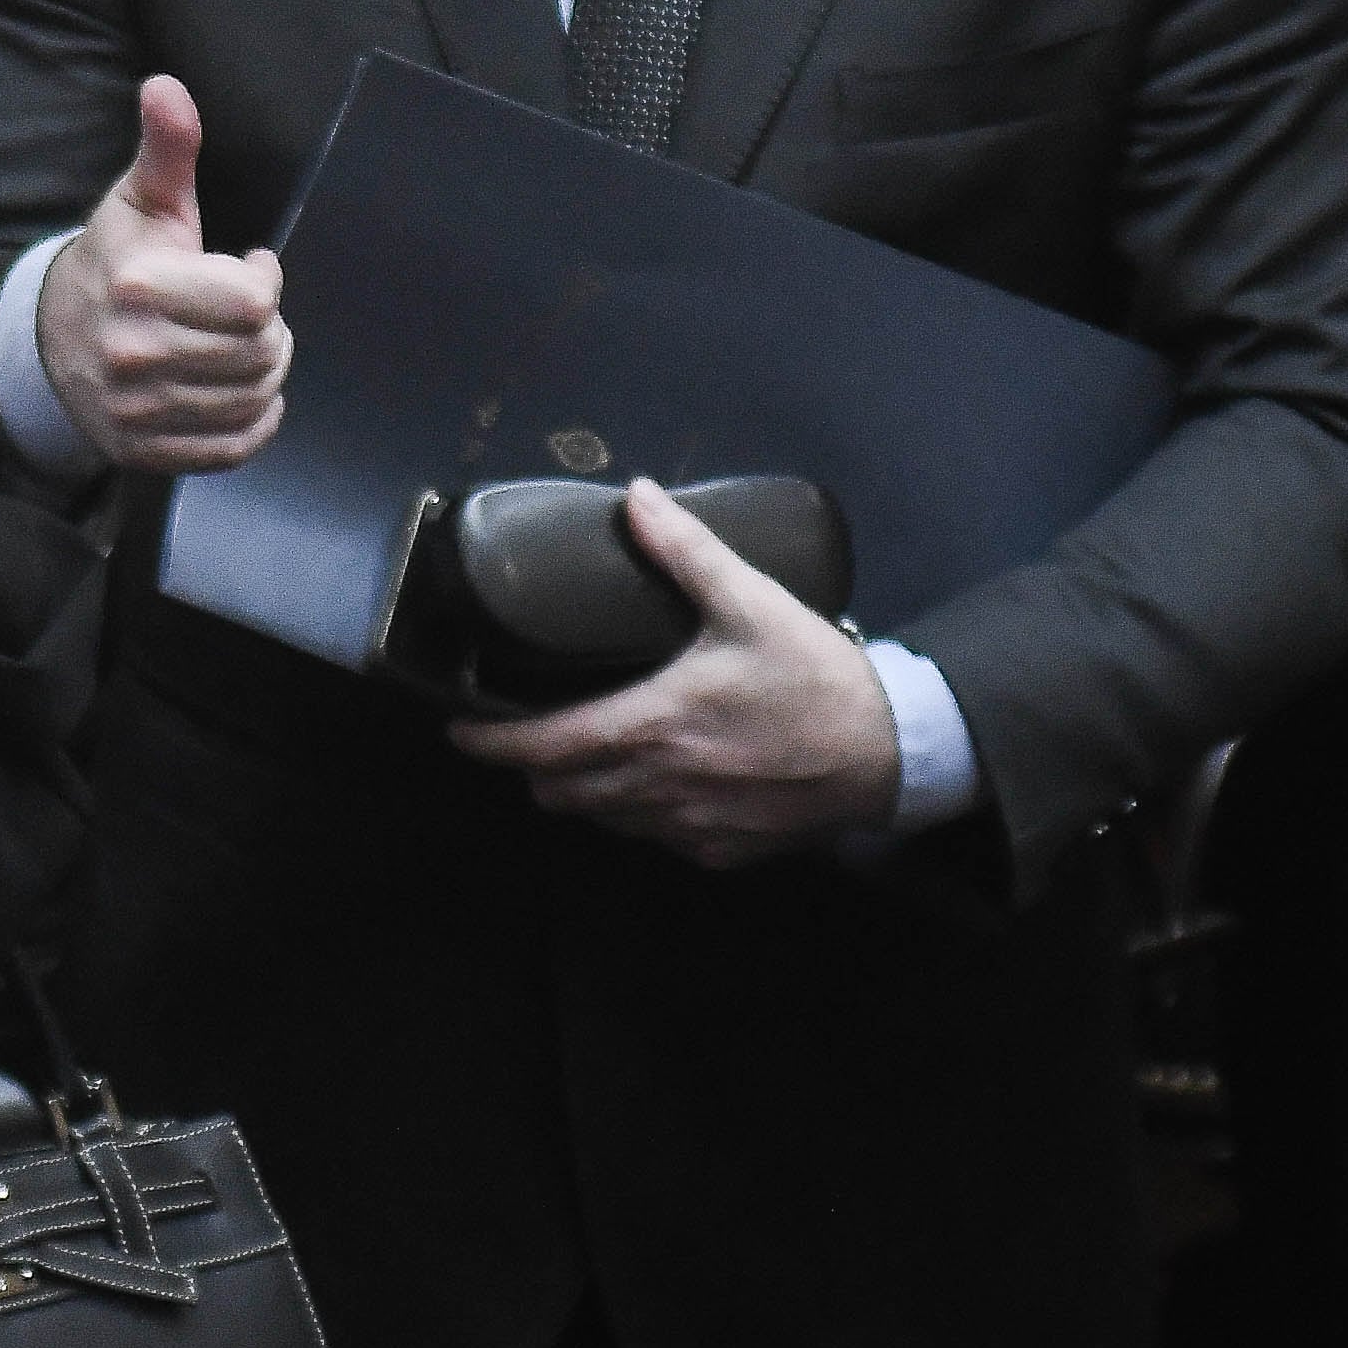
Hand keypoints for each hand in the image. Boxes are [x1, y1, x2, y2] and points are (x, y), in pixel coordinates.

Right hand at [35, 75, 290, 471]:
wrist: (49, 338)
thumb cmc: (115, 259)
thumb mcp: (141, 200)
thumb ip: (166, 146)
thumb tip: (166, 86)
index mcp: (137, 285)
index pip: (253, 303)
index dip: (266, 282)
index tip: (250, 265)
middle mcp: (132, 354)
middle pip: (260, 355)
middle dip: (271, 330)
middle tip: (251, 313)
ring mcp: (135, 410)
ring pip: (253, 401)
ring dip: (265, 373)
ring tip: (242, 347)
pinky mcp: (142, 451)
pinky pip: (232, 448)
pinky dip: (253, 422)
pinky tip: (239, 390)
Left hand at [447, 479, 899, 866]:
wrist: (888, 752)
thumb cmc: (814, 676)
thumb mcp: (750, 601)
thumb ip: (685, 549)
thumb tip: (637, 496)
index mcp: (652, 725)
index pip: (545, 747)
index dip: (492, 744)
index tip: (458, 732)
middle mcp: (659, 786)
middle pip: (562, 792)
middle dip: (535, 766)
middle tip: (528, 733)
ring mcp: (688, 828)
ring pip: (605, 820)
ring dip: (584, 792)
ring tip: (584, 754)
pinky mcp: (721, 851)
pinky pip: (656, 839)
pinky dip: (639, 815)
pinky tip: (656, 783)